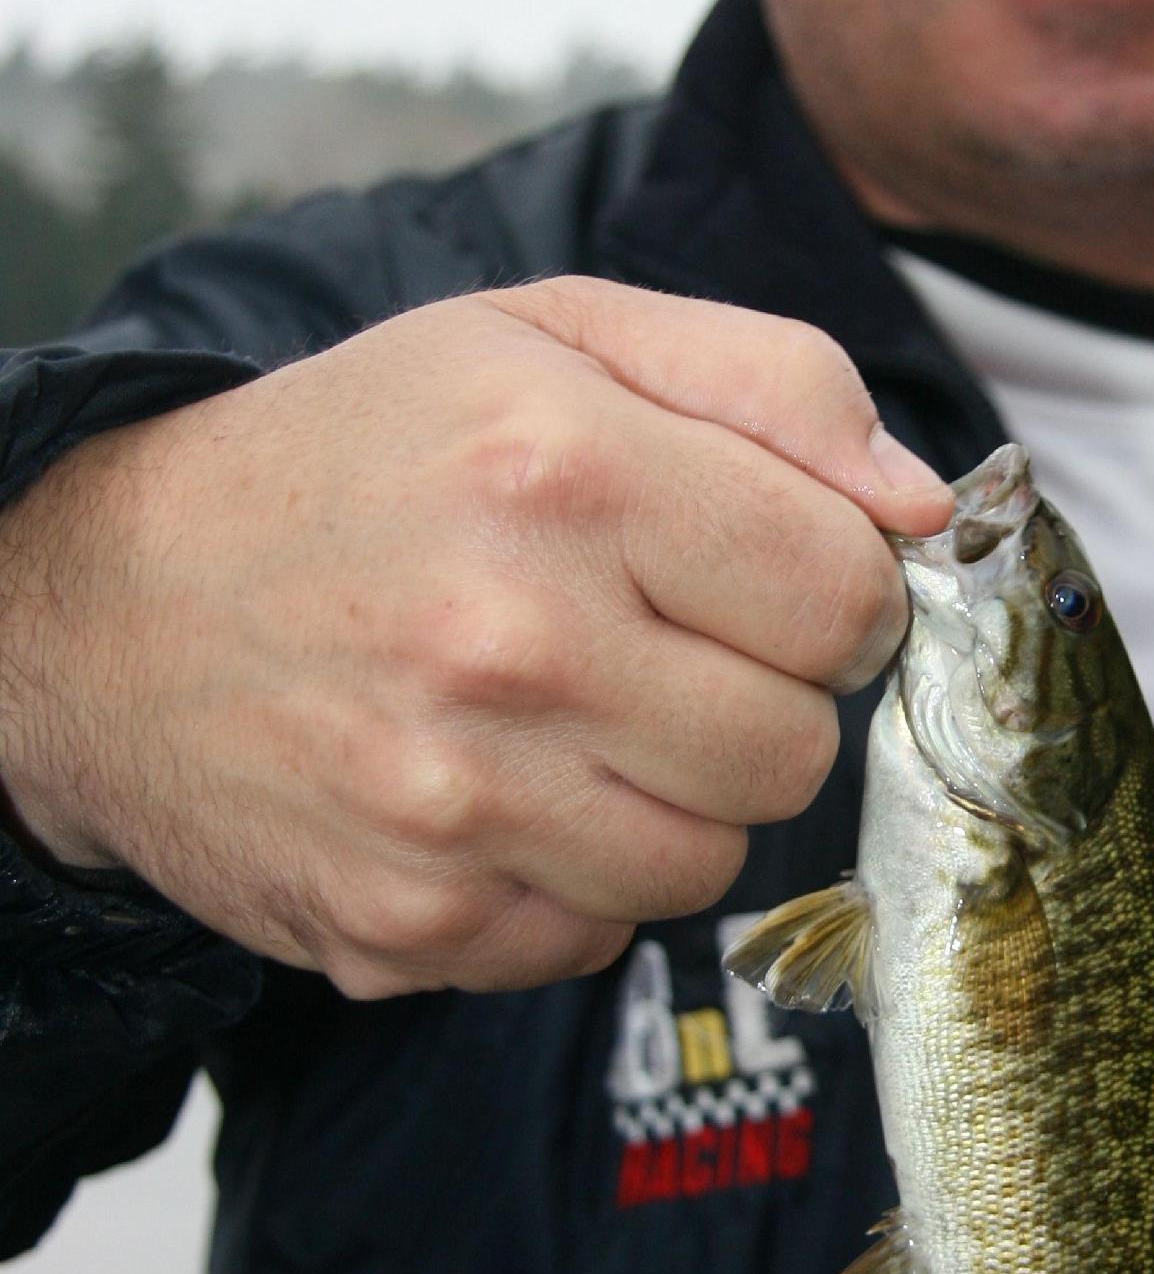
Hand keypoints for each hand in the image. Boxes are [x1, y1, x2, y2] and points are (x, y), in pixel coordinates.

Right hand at [0, 279, 949, 996]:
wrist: (109, 605)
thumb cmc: (359, 457)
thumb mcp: (551, 337)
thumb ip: (769, 383)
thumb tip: (925, 506)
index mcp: (564, 466)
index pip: (848, 591)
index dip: (839, 590)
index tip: (776, 576)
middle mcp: (509, 641)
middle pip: (795, 746)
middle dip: (760, 696)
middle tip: (663, 643)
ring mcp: (453, 802)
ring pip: (712, 860)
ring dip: (677, 797)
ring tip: (579, 715)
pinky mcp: (410, 920)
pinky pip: (598, 936)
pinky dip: (575, 877)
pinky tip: (500, 791)